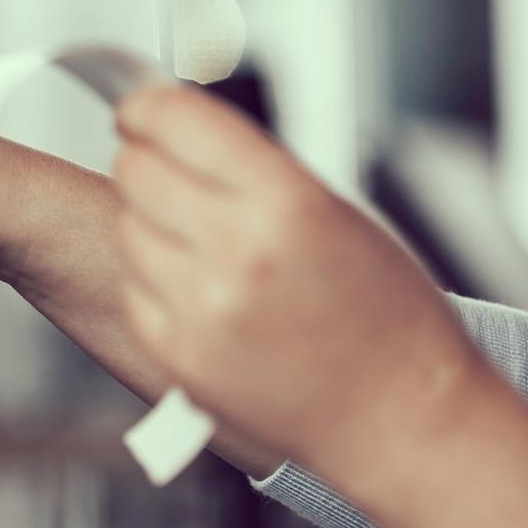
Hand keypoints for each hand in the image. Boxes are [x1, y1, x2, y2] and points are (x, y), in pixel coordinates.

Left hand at [107, 83, 491, 480]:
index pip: (175, 120)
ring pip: (127, 226)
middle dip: (146, 161)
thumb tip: (178, 129)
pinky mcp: (178, 355)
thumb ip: (253, 170)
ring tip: (200, 240)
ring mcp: (201, 308)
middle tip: (167, 171)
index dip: (146, 108)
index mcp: (286, 202)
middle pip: (136, 170)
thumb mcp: (336, 213)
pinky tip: (199, 288)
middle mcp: (237, 251)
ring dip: (149, 221)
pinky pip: (134, 288)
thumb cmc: (387, 318)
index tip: (138, 110)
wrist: (400, 419)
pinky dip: (154, 279)